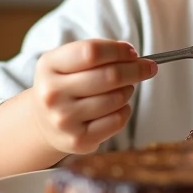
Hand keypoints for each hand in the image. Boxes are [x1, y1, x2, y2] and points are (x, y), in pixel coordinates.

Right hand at [31, 40, 156, 154]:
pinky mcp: (78, 140)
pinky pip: (117, 120)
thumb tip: (130, 53)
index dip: (118, 51)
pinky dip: (125, 110)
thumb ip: (97, 52)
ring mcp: (64, 119)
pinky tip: (118, 107)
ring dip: (128, 90)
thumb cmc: (65, 85)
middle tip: (148, 67)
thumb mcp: (68, 61)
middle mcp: (53, 94)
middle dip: (136, 69)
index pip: (92, 52)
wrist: (44, 123)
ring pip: (116, 99)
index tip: (133, 53)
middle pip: (109, 76)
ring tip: (124, 88)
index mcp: (49, 66)